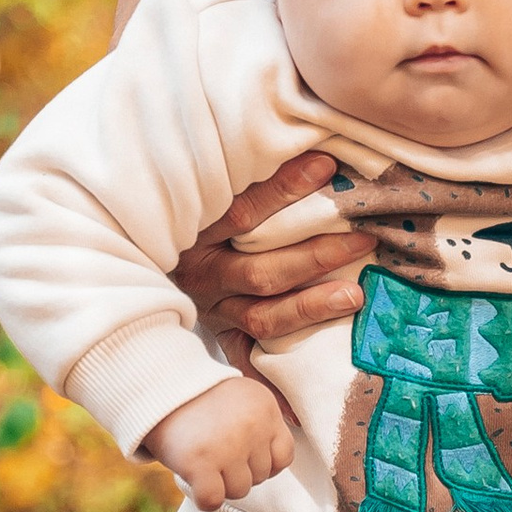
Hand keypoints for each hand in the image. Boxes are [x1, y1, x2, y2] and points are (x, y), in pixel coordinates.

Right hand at [142, 375, 296, 508]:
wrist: (157, 387)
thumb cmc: (199, 399)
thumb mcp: (240, 399)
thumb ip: (260, 425)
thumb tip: (271, 468)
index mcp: (265, 408)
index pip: (283, 457)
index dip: (261, 462)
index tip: (241, 456)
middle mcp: (252, 426)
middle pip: (260, 476)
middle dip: (237, 472)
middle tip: (214, 453)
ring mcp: (228, 446)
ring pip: (239, 491)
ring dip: (220, 485)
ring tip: (203, 462)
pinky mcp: (201, 463)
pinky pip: (213, 500)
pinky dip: (204, 499)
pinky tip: (194, 482)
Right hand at [173, 151, 366, 363]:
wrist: (148, 259)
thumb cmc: (194, 209)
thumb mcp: (208, 185)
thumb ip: (246, 172)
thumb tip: (314, 147)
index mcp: (194, 230)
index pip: (240, 212)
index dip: (283, 190)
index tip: (326, 167)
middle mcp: (202, 274)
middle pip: (260, 272)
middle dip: (315, 257)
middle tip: (363, 239)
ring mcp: (214, 309)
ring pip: (263, 316)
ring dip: (311, 306)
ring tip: (355, 295)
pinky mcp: (223, 336)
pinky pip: (254, 354)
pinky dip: (282, 364)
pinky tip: (320, 361)